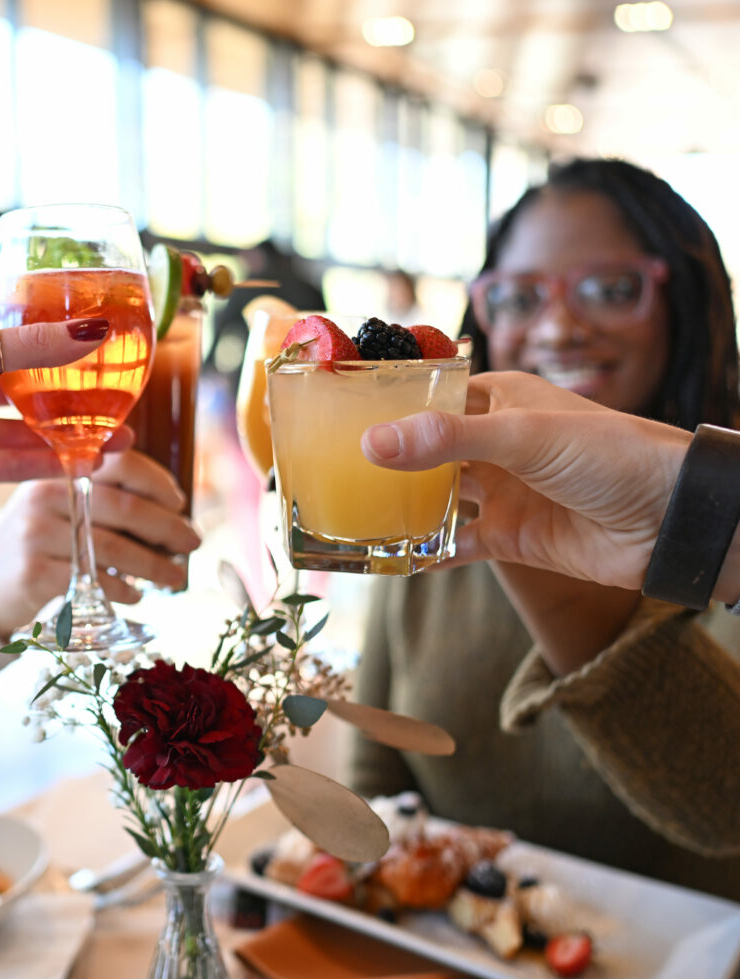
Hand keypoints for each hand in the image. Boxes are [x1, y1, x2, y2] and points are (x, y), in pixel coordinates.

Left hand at [0, 318, 127, 533]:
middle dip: (81, 393)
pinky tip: (92, 460)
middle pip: (38, 386)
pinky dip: (57, 462)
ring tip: (123, 437)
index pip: (24, 337)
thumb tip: (92, 334)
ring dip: (77, 432)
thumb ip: (29, 351)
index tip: (110, 343)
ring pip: (37, 429)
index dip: (65, 339)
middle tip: (126, 395)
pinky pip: (24, 463)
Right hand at [0, 451, 201, 636]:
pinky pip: (93, 582)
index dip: (158, 482)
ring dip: (154, 565)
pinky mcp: (34, 574)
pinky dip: (123, 590)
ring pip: (113, 549)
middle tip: (193, 543)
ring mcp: (37, 535)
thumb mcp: (62, 506)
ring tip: (176, 576)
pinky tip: (137, 594)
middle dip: (168, 528)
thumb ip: (105, 498)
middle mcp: (46, 496)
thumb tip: (174, 513)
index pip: (120, 465)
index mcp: (60, 471)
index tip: (180, 503)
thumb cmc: (40, 541)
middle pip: (124, 509)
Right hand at [361, 371, 690, 589]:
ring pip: (437, 496)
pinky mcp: (510, 536)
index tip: (340, 414)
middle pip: (428, 448)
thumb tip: (372, 444)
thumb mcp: (524, 436)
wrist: (669, 522)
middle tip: (334, 468)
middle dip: (388, 458)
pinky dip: (427, 553)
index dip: (391, 403)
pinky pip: (456, 545)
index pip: (433, 395)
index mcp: (500, 400)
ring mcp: (501, 491)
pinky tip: (394, 559)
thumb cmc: (610, 455)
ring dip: (402, 505)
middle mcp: (495, 443)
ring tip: (353, 512)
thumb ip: (447, 440)